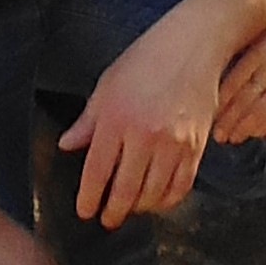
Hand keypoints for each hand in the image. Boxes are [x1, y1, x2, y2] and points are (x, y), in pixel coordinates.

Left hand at [58, 12, 219, 227]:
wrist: (194, 44)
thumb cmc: (148, 58)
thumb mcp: (108, 84)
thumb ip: (88, 120)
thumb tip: (68, 145)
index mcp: (117, 119)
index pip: (96, 172)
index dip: (89, 198)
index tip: (85, 211)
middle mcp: (144, 136)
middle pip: (125, 190)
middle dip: (113, 212)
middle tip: (107, 220)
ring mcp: (174, 143)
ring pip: (153, 193)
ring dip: (140, 208)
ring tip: (131, 209)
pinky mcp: (197, 146)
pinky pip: (181, 185)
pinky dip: (168, 200)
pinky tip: (158, 200)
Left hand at [214, 0, 265, 143]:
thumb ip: (251, 51)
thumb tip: (222, 73)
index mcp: (262, 50)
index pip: (234, 82)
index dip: (221, 102)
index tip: (210, 116)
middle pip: (246, 99)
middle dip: (230, 120)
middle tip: (218, 135)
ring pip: (263, 110)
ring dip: (246, 127)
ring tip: (233, 138)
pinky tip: (257, 133)